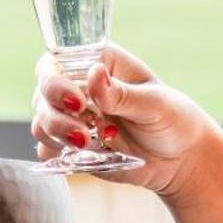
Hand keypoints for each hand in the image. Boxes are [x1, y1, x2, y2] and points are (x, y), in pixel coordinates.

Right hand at [29, 43, 222, 198]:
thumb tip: (94, 74)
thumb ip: (123, 94)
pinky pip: (48, 149)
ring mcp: (72, 117)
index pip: (57, 63)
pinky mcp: (71, 146)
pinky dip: (56, 155)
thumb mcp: (154, 105)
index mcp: (97, 63)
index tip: (77, 102)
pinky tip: (82, 157)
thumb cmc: (173, 120)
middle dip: (55, 117)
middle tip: (83, 135)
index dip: (55, 81)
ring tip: (87, 145)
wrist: (181, 160)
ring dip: (55, 135)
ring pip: (41, 121)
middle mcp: (78, 86)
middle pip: (43, 94)